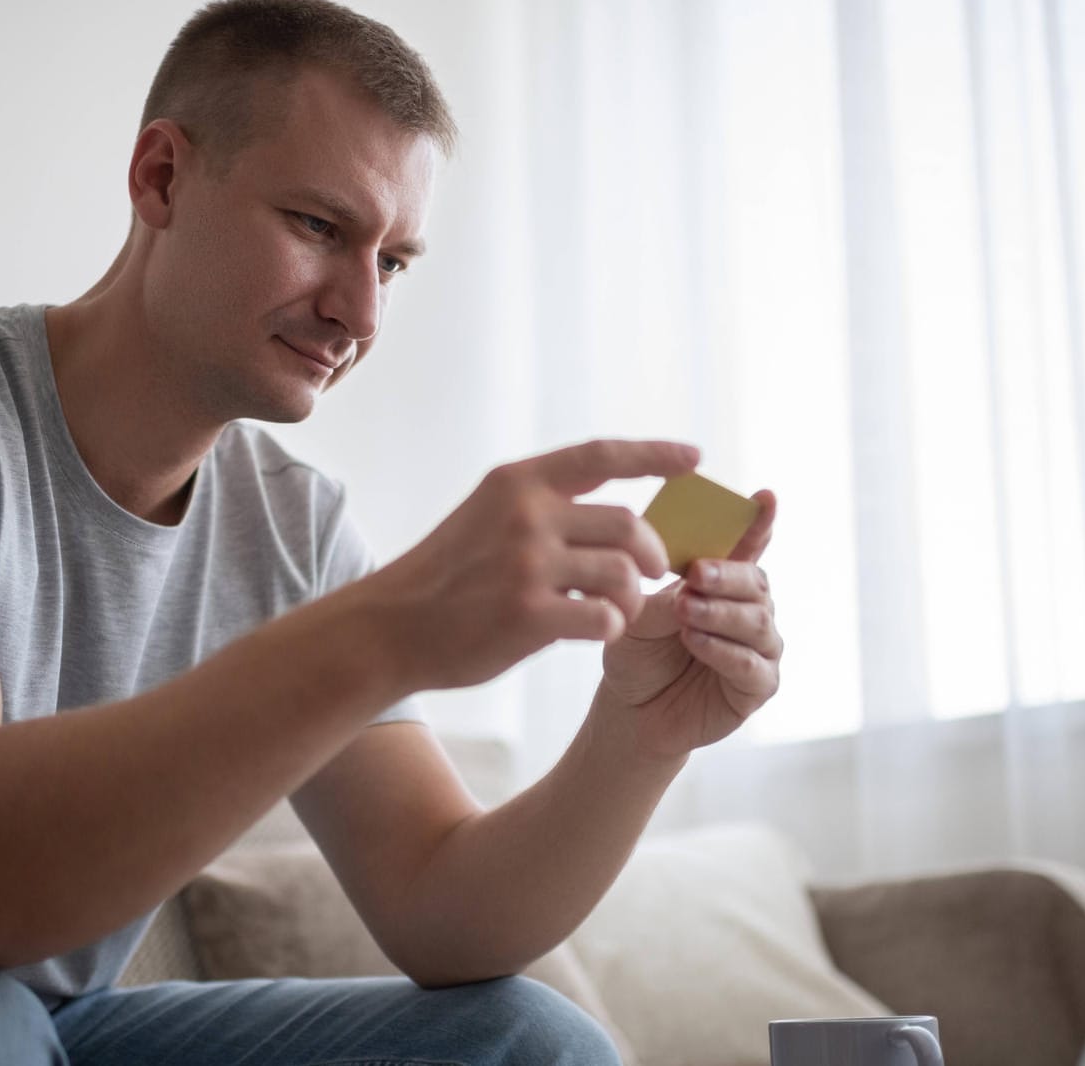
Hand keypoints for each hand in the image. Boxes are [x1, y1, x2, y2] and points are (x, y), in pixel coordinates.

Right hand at [368, 439, 697, 691]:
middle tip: (652, 571)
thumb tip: (621, 519)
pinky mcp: (529, 614)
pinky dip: (612, 627)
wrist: (389, 628)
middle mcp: (525, 514)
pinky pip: (606, 618)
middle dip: (652, 552)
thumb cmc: (447, 578)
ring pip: (624, 573)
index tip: (696, 457)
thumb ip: (543, 508)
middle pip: (628, 522)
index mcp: (517, 482)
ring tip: (617, 610)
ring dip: (633, 597)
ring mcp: (526, 563)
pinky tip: (595, 631)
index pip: (602, 454)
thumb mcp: (486, 517)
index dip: (655, 454)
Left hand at [596, 490, 780, 761]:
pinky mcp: (758, 687)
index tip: (765, 497)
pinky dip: (723, 651)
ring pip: (758, 621)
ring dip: (721, 613)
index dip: (760, 521)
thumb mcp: (638, 616)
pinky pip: (752, 664)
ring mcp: (759, 648)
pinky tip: (695, 642)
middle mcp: (750, 609)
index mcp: (724, 582)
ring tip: (686, 612)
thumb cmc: (637, 652)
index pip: (749, 546)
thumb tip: (689, 581)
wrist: (630, 709)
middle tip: (696, 573)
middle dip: (727, 575)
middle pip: (756, 581)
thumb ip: (664, 596)